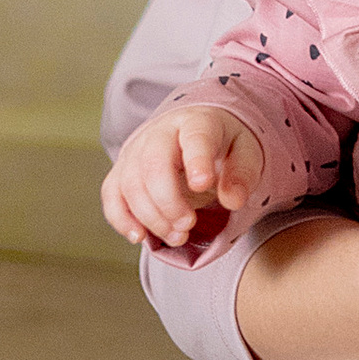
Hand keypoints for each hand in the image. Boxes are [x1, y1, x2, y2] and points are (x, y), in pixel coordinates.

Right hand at [104, 103, 262, 250]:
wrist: (194, 131)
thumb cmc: (222, 143)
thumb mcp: (246, 152)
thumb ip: (243, 174)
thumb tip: (233, 200)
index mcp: (196, 123)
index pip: (195, 137)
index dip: (197, 160)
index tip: (202, 183)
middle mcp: (159, 133)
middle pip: (152, 165)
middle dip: (168, 202)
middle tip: (189, 225)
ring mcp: (136, 151)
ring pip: (130, 183)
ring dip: (150, 217)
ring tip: (177, 236)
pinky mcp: (122, 170)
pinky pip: (112, 194)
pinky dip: (122, 219)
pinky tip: (140, 237)